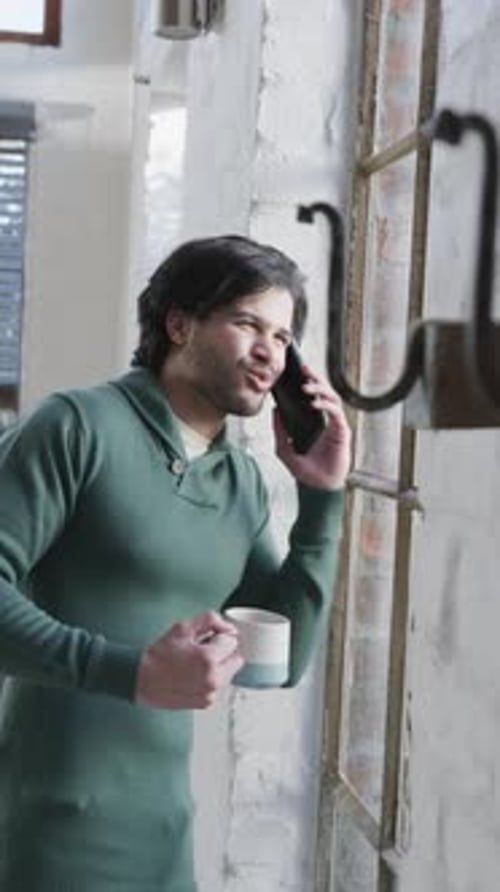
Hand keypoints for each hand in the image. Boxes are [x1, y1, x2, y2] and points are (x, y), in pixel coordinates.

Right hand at [136, 611, 243, 709]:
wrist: (142, 679)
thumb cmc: (160, 655)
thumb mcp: (183, 627)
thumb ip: (211, 620)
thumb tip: (230, 629)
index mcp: (209, 658)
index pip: (232, 641)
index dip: (217, 637)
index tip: (204, 640)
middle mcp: (213, 679)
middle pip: (235, 659)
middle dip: (222, 653)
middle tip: (201, 651)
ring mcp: (210, 693)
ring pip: (228, 673)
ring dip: (218, 667)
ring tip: (195, 664)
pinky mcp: (206, 702)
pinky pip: (218, 686)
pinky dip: (210, 680)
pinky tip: (192, 676)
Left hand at [273, 367, 350, 489]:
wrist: (318, 487)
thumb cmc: (305, 470)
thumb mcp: (284, 449)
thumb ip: (280, 430)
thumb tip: (275, 410)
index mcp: (314, 421)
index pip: (313, 396)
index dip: (307, 382)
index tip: (296, 372)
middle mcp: (326, 420)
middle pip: (324, 391)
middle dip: (315, 378)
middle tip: (304, 369)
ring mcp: (335, 425)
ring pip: (332, 397)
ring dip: (319, 389)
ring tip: (306, 386)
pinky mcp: (341, 432)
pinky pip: (336, 412)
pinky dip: (325, 405)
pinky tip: (314, 403)